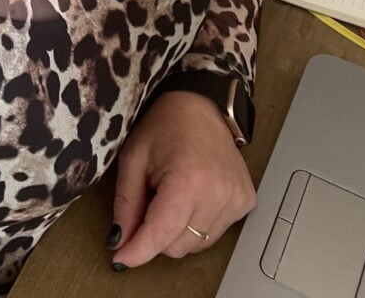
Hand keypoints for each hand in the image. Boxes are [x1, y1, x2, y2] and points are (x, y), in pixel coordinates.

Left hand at [108, 90, 255, 268]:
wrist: (201, 105)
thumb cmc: (166, 124)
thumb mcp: (134, 157)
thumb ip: (125, 204)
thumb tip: (119, 240)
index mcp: (188, 180)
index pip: (160, 235)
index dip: (136, 250)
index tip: (120, 258)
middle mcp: (217, 193)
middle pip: (176, 246)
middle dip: (156, 232)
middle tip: (151, 198)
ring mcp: (235, 200)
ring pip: (195, 245)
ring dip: (177, 228)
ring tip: (173, 192)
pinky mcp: (245, 202)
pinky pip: (213, 234)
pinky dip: (197, 222)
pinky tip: (192, 195)